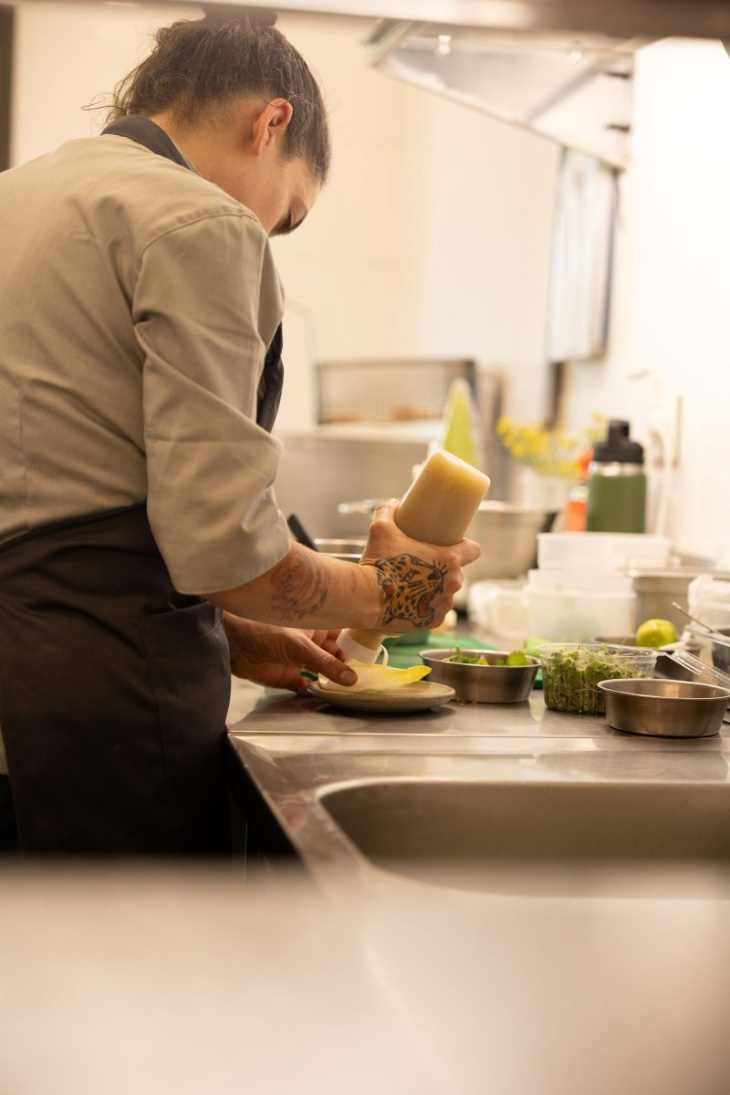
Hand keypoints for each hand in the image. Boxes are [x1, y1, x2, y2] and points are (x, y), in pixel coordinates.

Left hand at [223, 614, 356, 693]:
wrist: (231, 642)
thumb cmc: (263, 629)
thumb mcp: (299, 646)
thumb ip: (325, 663)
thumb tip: (351, 678)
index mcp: (314, 627)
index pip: (340, 634)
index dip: (354, 643)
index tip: (370, 656)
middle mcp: (309, 643)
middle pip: (334, 655)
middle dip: (345, 666)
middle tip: (360, 678)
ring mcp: (298, 660)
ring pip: (321, 671)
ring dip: (331, 680)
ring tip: (345, 689)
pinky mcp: (286, 677)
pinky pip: (305, 686)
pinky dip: (313, 690)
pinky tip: (320, 693)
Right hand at [359, 500, 480, 632]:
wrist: (366, 598)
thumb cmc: (378, 563)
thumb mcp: (381, 529)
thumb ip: (388, 511)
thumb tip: (393, 503)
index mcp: (449, 560)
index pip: (474, 550)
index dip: (466, 547)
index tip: (454, 546)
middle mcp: (453, 583)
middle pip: (457, 573)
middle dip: (445, 569)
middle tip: (425, 564)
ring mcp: (444, 604)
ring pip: (447, 593)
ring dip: (437, 589)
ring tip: (417, 584)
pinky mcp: (433, 622)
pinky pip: (435, 612)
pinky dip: (427, 608)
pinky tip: (414, 602)